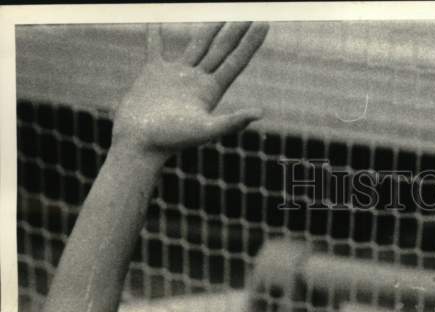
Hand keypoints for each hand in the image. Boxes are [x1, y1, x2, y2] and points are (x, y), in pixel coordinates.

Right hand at [112, 22, 267, 155]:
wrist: (140, 143)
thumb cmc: (171, 140)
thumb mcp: (205, 131)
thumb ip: (232, 122)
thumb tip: (260, 113)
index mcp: (210, 92)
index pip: (235, 62)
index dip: (249, 44)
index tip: (263, 24)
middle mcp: (196, 81)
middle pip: (221, 50)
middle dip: (235, 31)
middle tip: (249, 13)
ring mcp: (175, 75)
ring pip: (197, 45)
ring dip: (209, 29)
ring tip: (221, 13)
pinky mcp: (153, 72)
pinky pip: (156, 47)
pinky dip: (155, 33)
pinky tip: (156, 20)